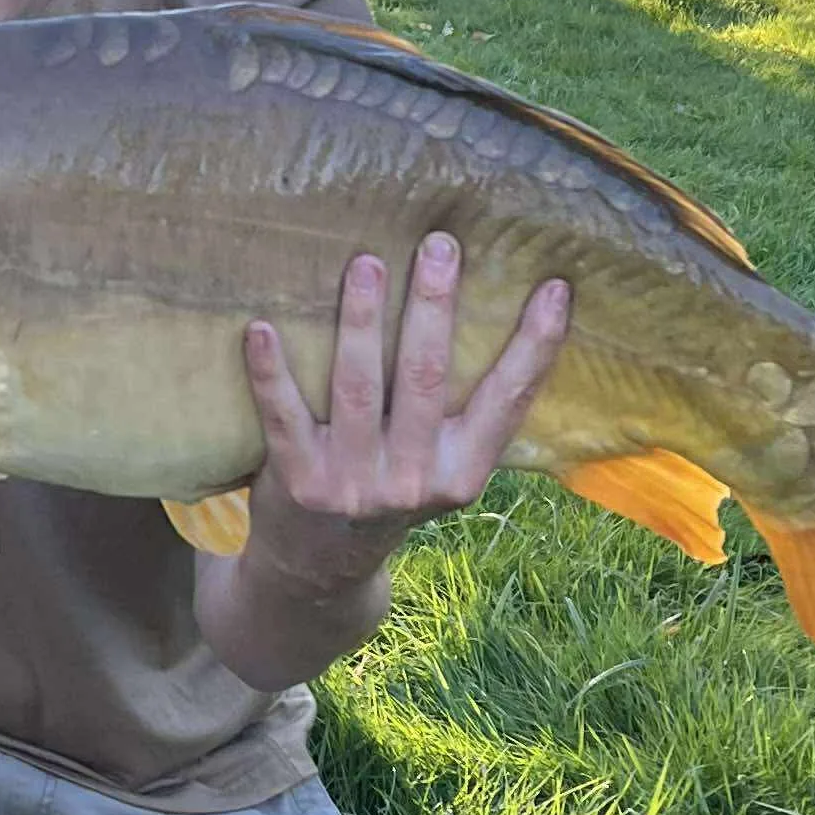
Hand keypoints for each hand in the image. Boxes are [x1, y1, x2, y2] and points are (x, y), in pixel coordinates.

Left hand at [239, 234, 570, 596]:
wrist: (317, 570)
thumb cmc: (386, 492)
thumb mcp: (439, 471)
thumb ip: (458, 415)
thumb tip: (483, 310)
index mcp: (461, 472)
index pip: (507, 399)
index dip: (534, 344)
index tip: (554, 287)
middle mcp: (413, 479)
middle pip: (426, 377)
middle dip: (434, 306)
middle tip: (440, 244)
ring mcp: (354, 482)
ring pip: (358, 386)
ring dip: (360, 320)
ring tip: (365, 263)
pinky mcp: (299, 481)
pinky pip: (284, 415)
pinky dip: (271, 372)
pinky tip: (261, 328)